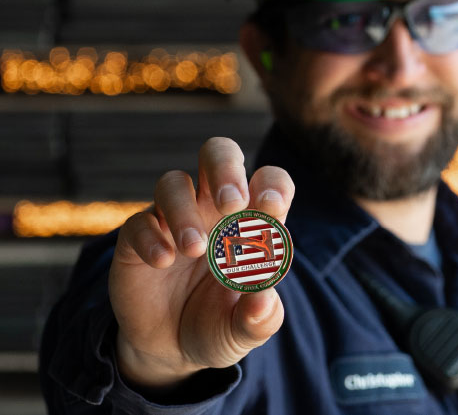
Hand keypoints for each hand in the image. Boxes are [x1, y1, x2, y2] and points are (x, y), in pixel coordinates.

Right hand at [109, 137, 293, 390]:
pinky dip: (151, 237)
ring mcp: (173, 218)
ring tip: (194, 249)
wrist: (170, 350)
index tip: (271, 210)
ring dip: (185, 211)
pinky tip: (163, 261)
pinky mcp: (137, 238)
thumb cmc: (218, 324)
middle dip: (226, 169)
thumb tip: (264, 300)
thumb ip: (260, 318)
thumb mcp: (244, 332)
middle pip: (218, 153)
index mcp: (250, 219)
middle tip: (231, 203)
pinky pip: (139, 222)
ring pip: (173, 183)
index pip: (268, 180)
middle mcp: (211, 208)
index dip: (272, 186)